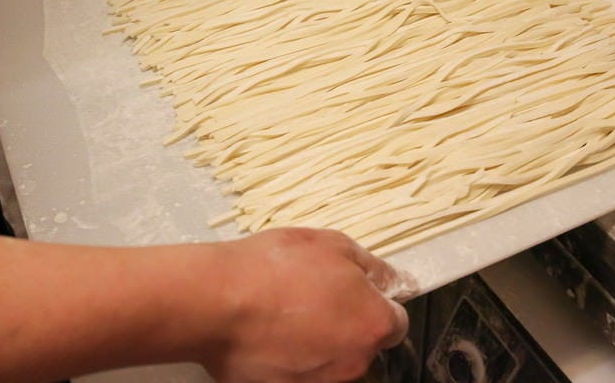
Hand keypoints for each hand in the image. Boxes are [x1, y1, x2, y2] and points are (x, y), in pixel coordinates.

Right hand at [204, 228, 408, 382]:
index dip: (375, 300)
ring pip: (333, 358)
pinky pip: (302, 370)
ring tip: (285, 311)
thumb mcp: (332, 244)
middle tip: (312, 292)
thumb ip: (371, 267)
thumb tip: (390, 280)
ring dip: (320, 338)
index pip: (395, 320)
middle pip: (363, 342)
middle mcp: (356, 362)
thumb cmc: (278, 266)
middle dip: (346, 320)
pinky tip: (269, 332)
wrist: (219, 302)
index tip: (352, 287)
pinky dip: (292, 355)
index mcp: (373, 323)